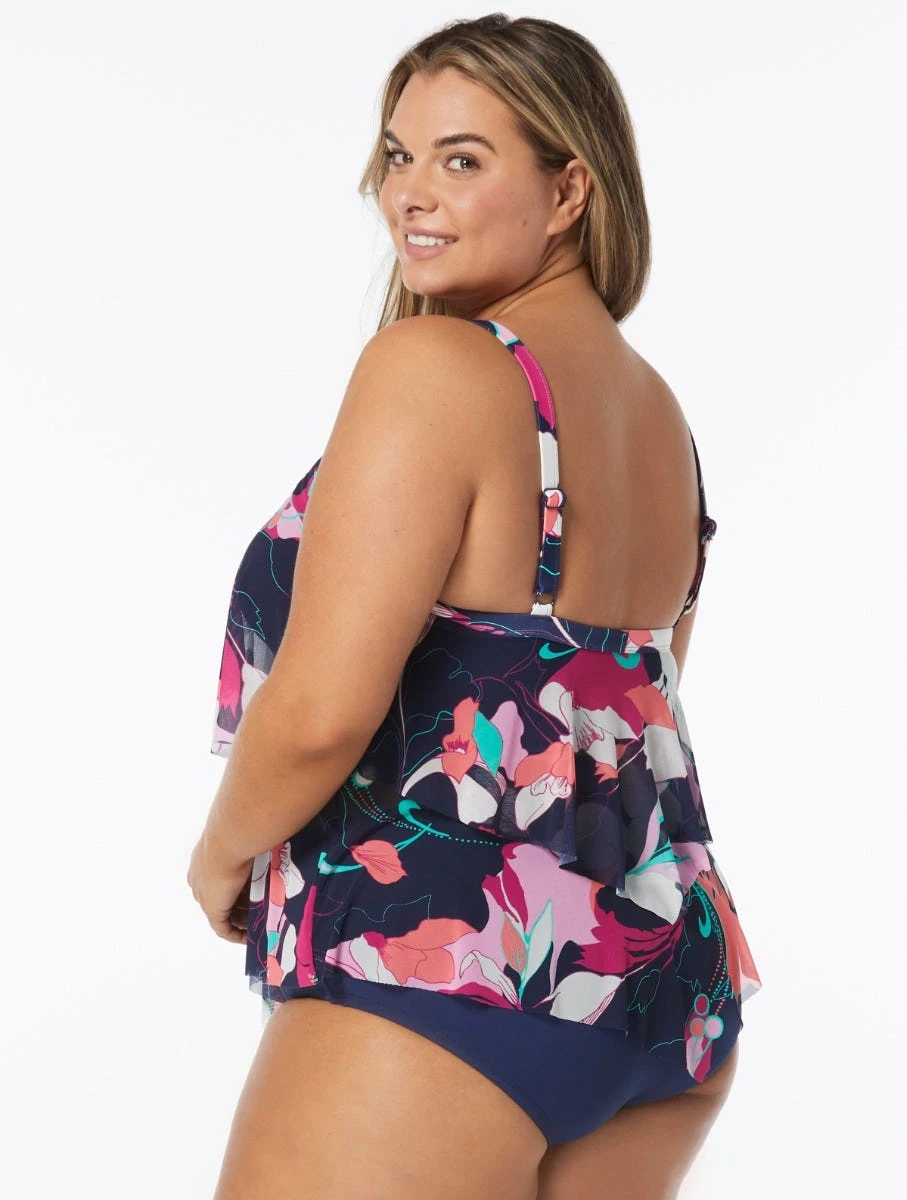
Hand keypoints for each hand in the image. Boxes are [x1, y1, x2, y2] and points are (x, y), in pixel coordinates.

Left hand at [187, 828, 254, 943]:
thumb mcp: (243, 841)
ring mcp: (205, 895)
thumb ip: (251, 847)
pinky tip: (249, 937)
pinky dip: (236, 935)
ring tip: (261, 922)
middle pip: (223, 898)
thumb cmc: (240, 833)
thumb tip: (267, 843)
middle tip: (261, 908)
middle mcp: (200, 879)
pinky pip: (223, 929)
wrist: (230, 838)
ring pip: (225, 913)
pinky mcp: (212, 909)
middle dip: (241, 905)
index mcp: (204, 861)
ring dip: (242, 920)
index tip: (254, 892)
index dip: (237, 888)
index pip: (220, 881)